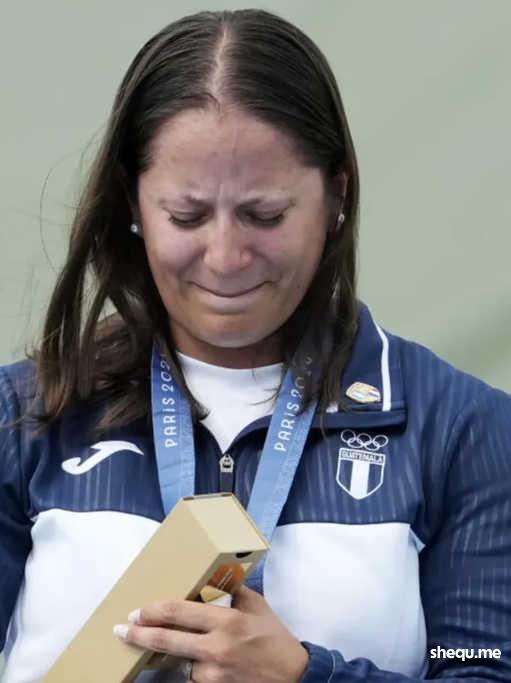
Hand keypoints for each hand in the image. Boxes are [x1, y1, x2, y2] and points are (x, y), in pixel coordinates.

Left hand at [113, 584, 309, 681]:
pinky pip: (193, 678)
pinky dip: (194, 670)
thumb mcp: (256, 606)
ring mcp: (214, 674)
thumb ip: (233, 591)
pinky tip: (206, 664)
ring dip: (175, 656)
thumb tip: (213, 577)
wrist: (293, 677)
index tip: (136, 612)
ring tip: (184, 648)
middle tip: (122, 631)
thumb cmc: (274, 638)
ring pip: (179, 663)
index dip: (152, 611)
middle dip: (139, 636)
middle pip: (166, 641)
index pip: (178, 612)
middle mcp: (216, 647)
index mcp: (226, 620)